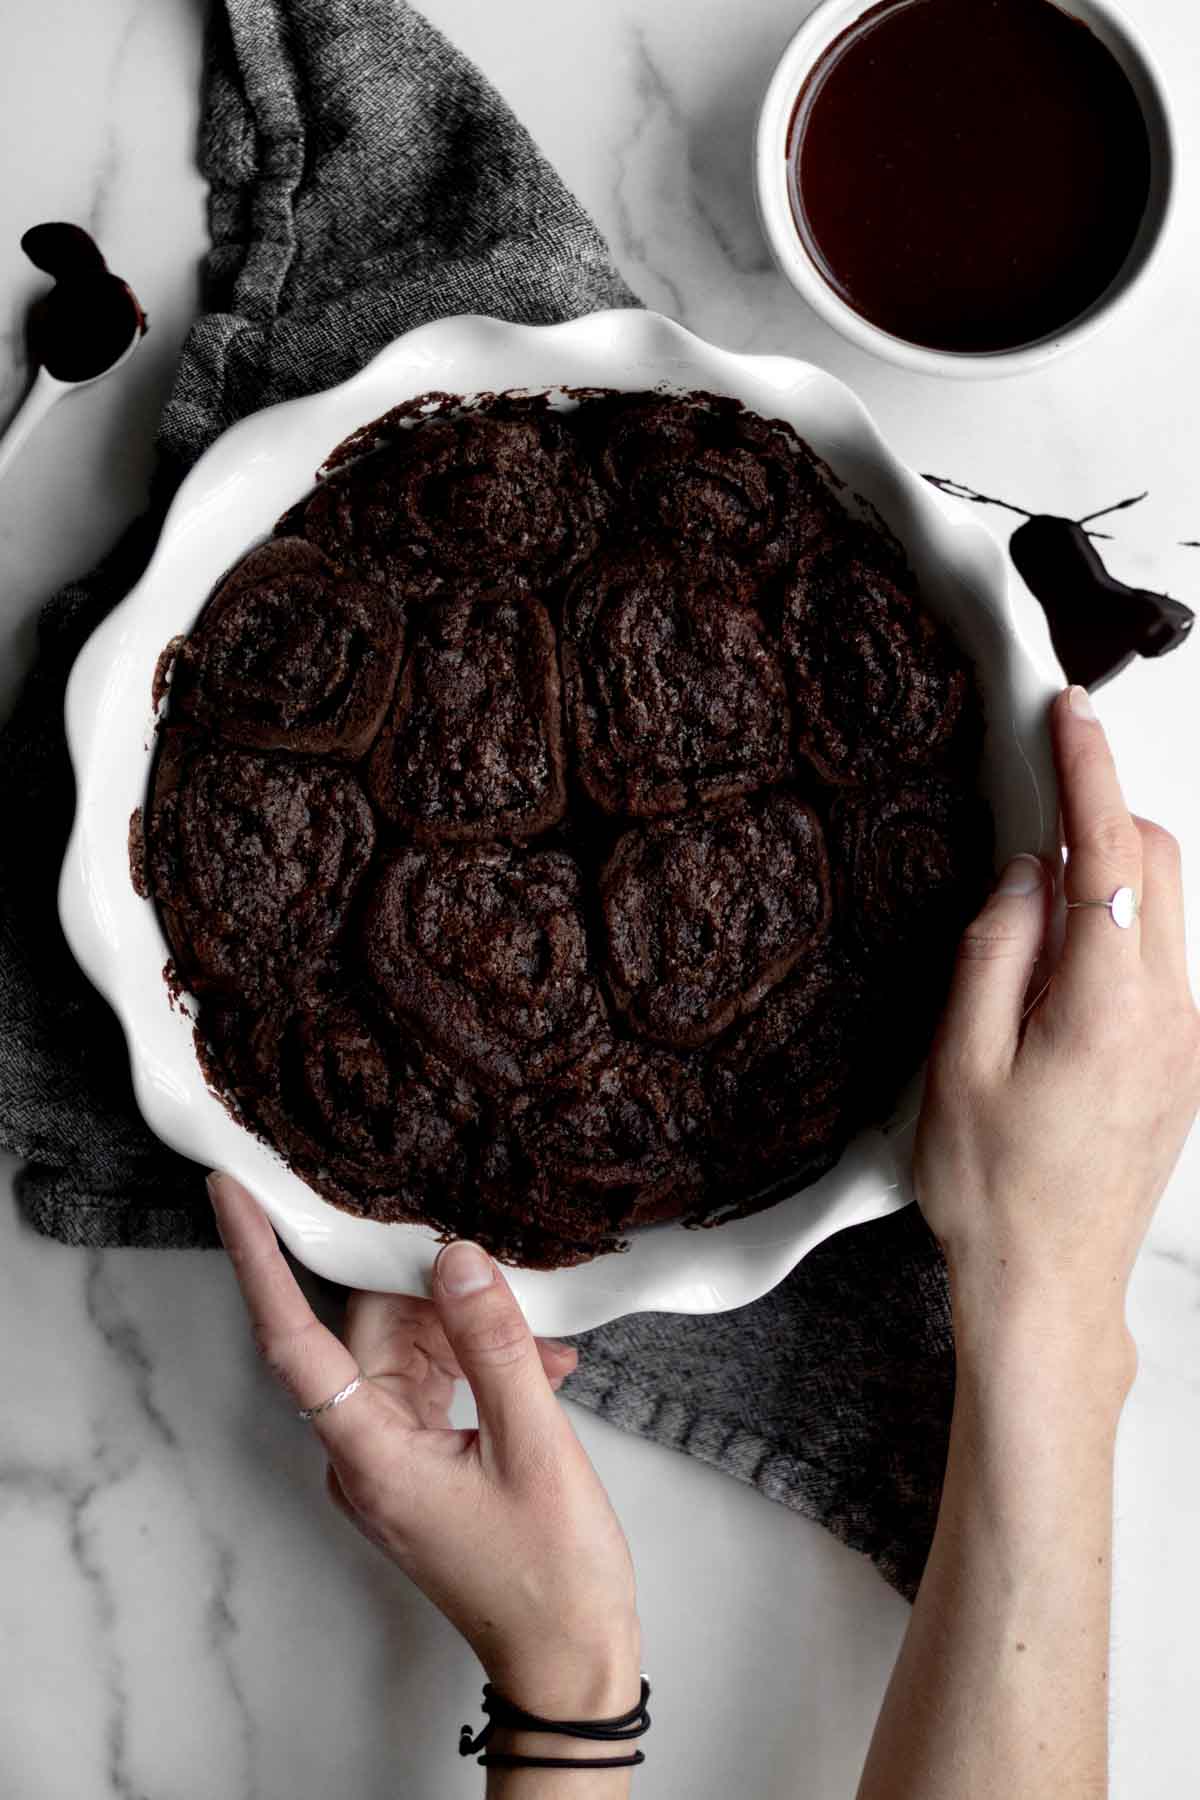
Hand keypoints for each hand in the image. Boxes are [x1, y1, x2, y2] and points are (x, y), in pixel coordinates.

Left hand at [208, 1176, 640, 1718]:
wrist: (568, 1663)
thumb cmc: (551, 1575)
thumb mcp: (536, 1447)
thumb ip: (492, 1346)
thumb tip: (456, 1258)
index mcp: (369, 1453)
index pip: (292, 1340)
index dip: (257, 1259)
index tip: (231, 1193)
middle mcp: (362, 1452)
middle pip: (367, 1332)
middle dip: (428, 1286)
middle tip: (488, 1245)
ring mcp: (389, 1459)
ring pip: (408, 1352)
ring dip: (473, 1332)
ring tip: (544, 1342)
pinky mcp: (419, 1462)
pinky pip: (434, 1384)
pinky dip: (483, 1364)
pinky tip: (544, 1365)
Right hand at [916, 685, 1199, 1357]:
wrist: (1049, 1285)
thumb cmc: (996, 1194)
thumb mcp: (960, 1062)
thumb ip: (993, 949)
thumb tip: (1023, 875)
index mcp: (1110, 1005)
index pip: (1108, 852)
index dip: (1087, 770)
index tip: (1069, 715)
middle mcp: (1170, 1014)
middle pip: (1157, 862)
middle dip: (1101, 814)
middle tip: (1030, 811)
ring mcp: (1187, 1038)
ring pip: (1165, 907)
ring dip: (1106, 875)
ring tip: (1025, 919)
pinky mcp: (1182, 1058)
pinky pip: (1160, 957)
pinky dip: (1114, 929)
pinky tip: (1052, 973)